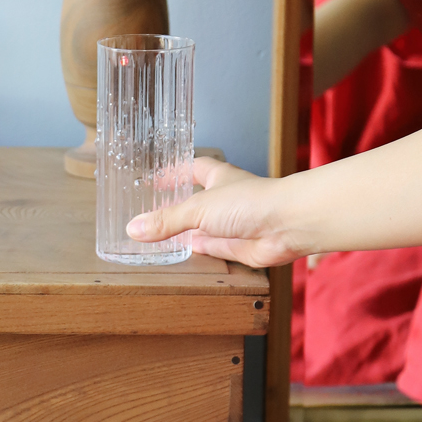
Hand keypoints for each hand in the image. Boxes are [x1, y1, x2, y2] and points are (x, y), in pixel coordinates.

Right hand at [126, 157, 307, 266]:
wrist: (287, 225)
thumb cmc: (252, 202)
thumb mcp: (198, 208)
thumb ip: (166, 220)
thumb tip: (134, 228)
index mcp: (218, 177)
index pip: (193, 169)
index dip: (175, 172)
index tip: (157, 178)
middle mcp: (226, 199)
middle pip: (197, 200)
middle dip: (178, 205)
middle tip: (153, 210)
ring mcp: (233, 223)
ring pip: (204, 226)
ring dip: (187, 231)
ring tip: (161, 235)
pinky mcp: (238, 246)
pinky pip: (213, 248)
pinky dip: (199, 250)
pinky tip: (185, 252)